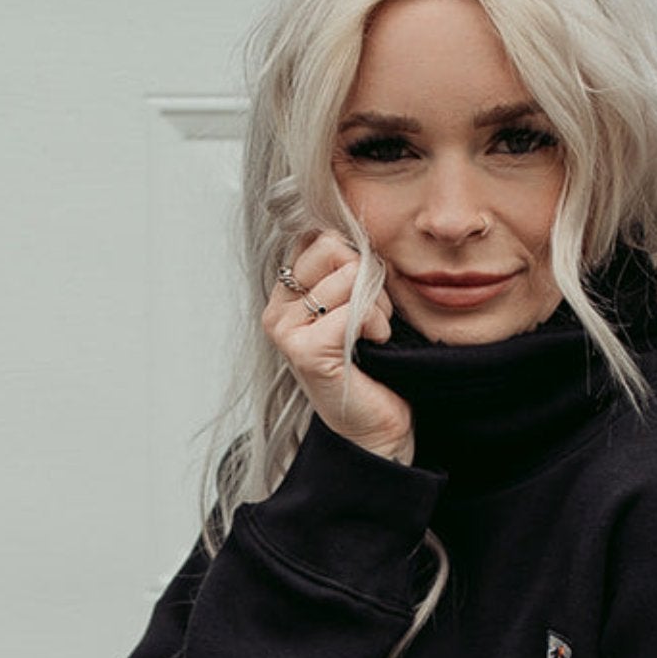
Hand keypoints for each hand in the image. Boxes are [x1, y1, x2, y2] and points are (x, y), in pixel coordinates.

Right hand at [263, 233, 412, 462]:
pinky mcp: (304, 350)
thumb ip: (350, 267)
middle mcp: (278, 310)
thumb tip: (356, 228)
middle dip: (369, 277)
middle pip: (332, 247)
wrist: (377, 429)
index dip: (356, 259)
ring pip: (349, 274)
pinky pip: (355, 308)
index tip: (365, 295)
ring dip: (378, 304)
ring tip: (373, 335)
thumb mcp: (360, 303)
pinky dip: (377, 324)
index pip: (319, 237)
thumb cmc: (375, 369)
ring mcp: (286, 330)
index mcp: (287, 294)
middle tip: (373, 316)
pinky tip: (375, 346)